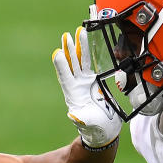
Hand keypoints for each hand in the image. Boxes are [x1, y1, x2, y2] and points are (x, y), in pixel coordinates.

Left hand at [52, 26, 121, 148]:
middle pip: (71, 65)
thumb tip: (72, 115)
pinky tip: (89, 42)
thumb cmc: (95, 130)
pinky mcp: (93, 81)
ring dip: (79, 47)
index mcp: (73, 95)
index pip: (66, 77)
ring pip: (80, 61)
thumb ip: (80, 120)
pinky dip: (89, 53)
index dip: (62, 66)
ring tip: (79, 32)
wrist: (104, 131)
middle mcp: (77, 86)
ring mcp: (84, 83)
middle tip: (66, 36)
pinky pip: (90, 64)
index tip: (58, 53)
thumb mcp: (88, 125)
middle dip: (69, 50)